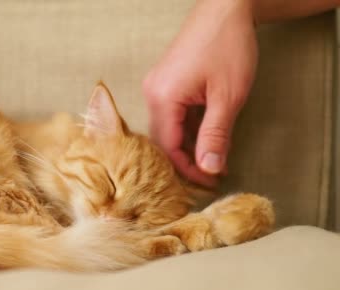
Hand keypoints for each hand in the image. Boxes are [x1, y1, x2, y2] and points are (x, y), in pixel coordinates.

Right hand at [142, 0, 257, 187]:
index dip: (188, 169)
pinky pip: (171, 114)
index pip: (167, 148)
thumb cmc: (227, 46)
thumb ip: (216, 135)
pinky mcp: (165, 82)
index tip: (210, 181)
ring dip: (188, 145)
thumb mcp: (227, 97)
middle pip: (163, 140)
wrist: (225, 8)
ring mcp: (157, 86)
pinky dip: (188, 128)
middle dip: (186, 160)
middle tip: (212, 174)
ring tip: (213, 157)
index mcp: (162, 98)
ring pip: (167, 128)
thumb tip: (210, 168)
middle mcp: (152, 93)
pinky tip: (206, 135)